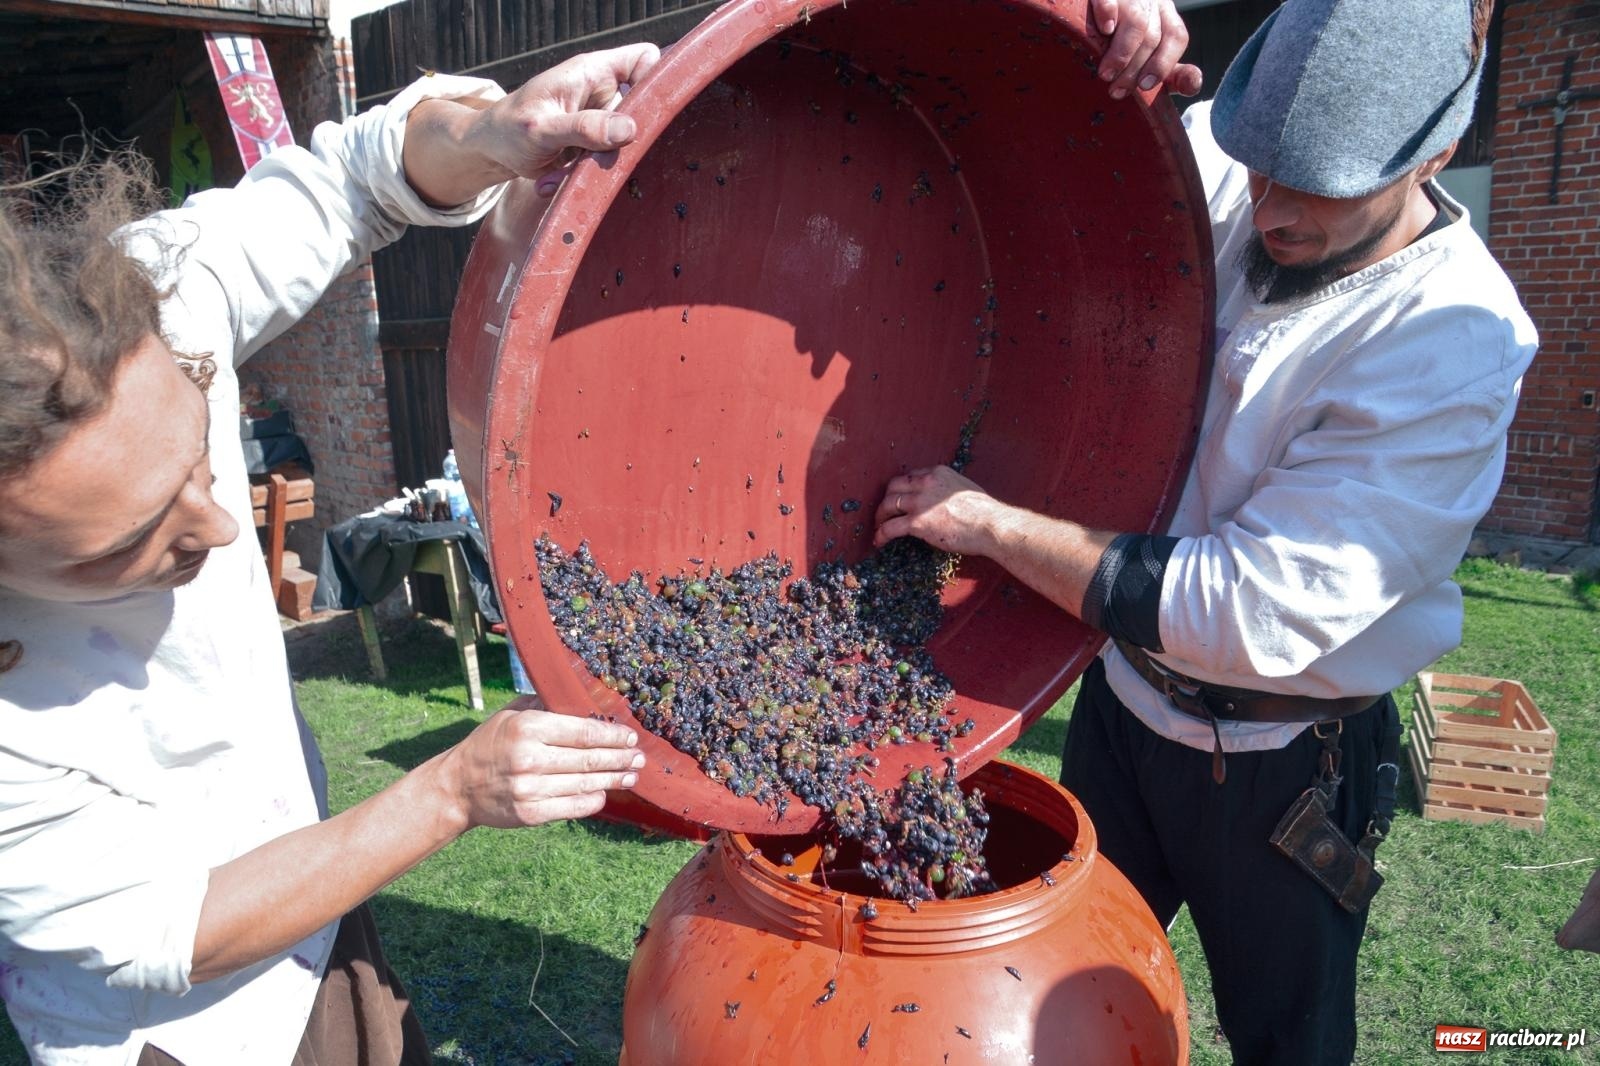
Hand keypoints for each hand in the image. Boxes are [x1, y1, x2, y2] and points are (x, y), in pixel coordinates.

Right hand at [435, 700, 644, 829]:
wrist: (459, 786)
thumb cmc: (491, 744)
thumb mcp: (512, 715)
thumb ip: (546, 706)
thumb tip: (586, 699)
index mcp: (528, 728)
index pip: (582, 732)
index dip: (611, 735)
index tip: (629, 736)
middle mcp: (530, 758)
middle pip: (589, 759)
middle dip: (620, 758)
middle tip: (639, 757)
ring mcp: (531, 789)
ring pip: (585, 784)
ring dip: (613, 780)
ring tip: (631, 776)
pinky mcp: (531, 814)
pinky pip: (573, 807)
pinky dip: (593, 800)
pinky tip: (604, 793)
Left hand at [470, 43, 660, 195]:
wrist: (489, 151)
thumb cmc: (507, 128)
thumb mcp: (542, 128)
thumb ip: (584, 127)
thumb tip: (629, 130)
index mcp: (591, 72)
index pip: (644, 59)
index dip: (655, 80)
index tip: (647, 115)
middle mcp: (601, 94)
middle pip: (640, 113)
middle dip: (621, 142)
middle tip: (595, 159)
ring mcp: (600, 121)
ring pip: (625, 145)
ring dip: (597, 165)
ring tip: (562, 170)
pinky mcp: (595, 146)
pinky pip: (607, 163)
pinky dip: (584, 175)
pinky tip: (556, 177)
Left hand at [873, 465, 1005, 554]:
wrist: (991, 525)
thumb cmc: (985, 512)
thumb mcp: (964, 489)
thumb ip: (948, 491)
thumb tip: (943, 503)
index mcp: (938, 473)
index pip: (911, 477)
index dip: (902, 489)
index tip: (900, 499)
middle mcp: (926, 483)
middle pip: (894, 487)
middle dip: (887, 499)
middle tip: (885, 512)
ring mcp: (920, 502)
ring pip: (888, 505)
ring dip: (880, 516)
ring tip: (878, 526)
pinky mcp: (917, 522)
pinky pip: (891, 527)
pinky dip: (881, 534)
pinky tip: (879, 541)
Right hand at [1088, 0, 1202, 99]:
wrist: (1092, 7)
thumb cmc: (1118, 39)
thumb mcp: (1148, 53)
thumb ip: (1169, 70)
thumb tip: (1193, 84)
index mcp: (1164, 16)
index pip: (1176, 36)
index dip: (1163, 63)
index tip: (1146, 85)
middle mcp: (1150, 2)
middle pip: (1152, 36)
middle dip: (1135, 69)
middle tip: (1117, 90)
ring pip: (1136, 22)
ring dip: (1121, 53)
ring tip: (1106, 74)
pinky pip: (1109, 0)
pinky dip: (1107, 14)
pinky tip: (1105, 29)